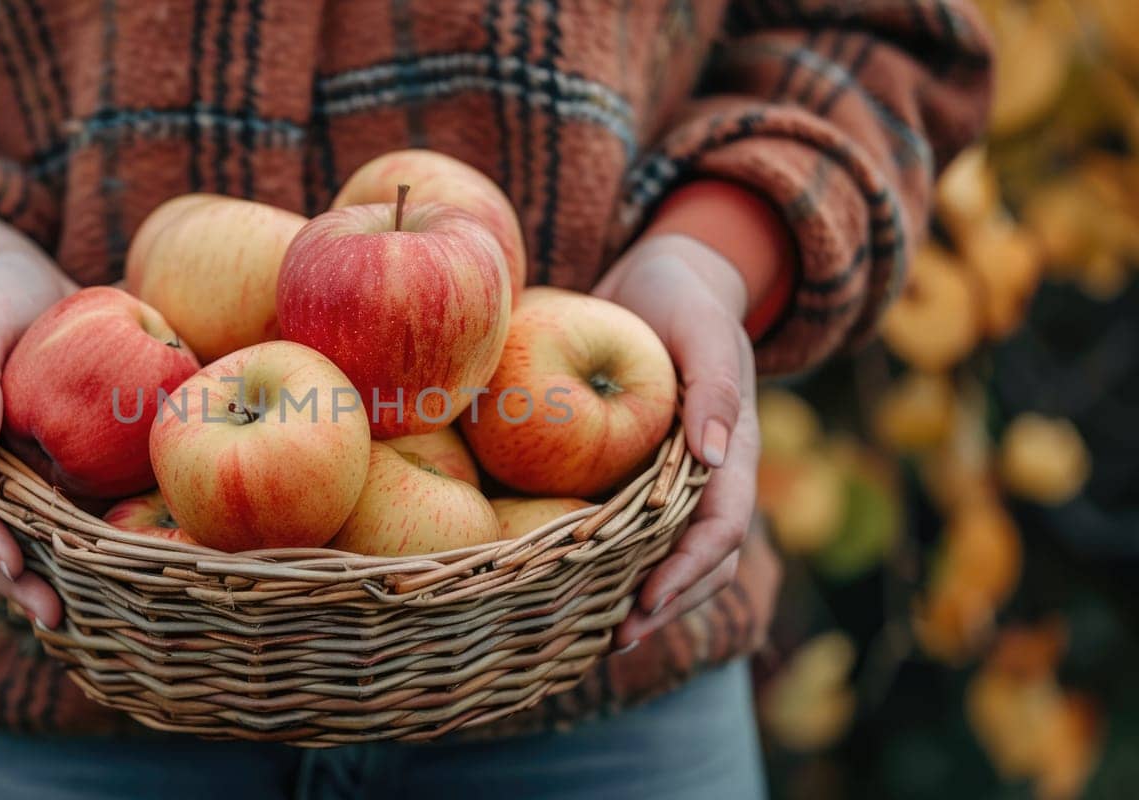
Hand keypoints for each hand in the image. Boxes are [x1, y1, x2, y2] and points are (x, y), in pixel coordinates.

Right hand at [0, 211, 73, 627]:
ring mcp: (9, 474)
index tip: (13, 563)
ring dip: (40, 581)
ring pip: (17, 539)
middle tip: (52, 616)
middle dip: (12, 581)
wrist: (22, 287)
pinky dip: (74, 551)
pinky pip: (56, 519)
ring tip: (71, 618)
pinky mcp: (47, 471)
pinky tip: (109, 580)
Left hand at [594, 234, 760, 645]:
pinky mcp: (623, 472)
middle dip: (660, 606)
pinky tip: (553, 581)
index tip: (648, 600)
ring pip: (654, 555)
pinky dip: (594, 559)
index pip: (719, 530)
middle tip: (613, 642)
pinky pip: (613, 525)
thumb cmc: (683, 298)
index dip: (689, 572)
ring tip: (587, 635)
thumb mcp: (703, 328)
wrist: (656, 279)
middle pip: (693, 562)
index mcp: (730, 454)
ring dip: (628, 596)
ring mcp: (661, 481)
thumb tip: (717, 457)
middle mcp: (698, 479)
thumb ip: (714, 385)